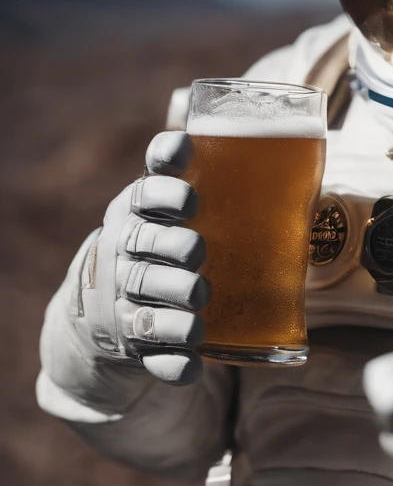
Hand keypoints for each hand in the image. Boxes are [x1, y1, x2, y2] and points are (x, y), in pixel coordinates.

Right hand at [76, 131, 207, 384]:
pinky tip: (189, 367)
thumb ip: (180, 171)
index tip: (192, 197)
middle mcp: (124, 259)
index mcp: (133, 216)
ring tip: (197, 307)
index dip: (166, 194)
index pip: (144, 197)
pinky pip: (154, 360)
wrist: (101, 313)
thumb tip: (200, 118)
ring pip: (150, 308)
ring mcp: (127, 307)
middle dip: (176, 250)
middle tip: (198, 251)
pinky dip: (172, 365)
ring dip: (177, 308)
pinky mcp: (138, 349)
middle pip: (146, 251)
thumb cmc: (149, 244)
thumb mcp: (156, 208)